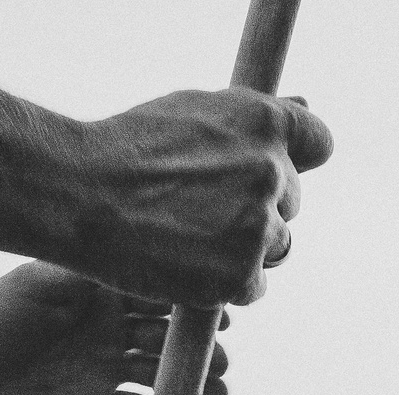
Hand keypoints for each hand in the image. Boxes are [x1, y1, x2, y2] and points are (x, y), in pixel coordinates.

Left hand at [0, 263, 231, 394]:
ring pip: (162, 375)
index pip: (160, 294)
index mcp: (103, 294)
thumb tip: (142, 255)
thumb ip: (91, 270)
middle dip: (200, 348)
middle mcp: (111, 329)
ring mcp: (106, 367)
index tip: (218, 312)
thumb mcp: (43, 281)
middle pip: (170, 337)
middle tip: (220, 359)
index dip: (191, 303)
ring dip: (192, 384)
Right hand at [58, 89, 332, 307]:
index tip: (271, 170)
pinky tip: (188, 264)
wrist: (80, 195)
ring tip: (190, 236)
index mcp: (264, 122)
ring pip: (278, 247)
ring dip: (246, 248)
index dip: (296, 159)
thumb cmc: (128, 149)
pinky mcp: (239, 276)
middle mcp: (270, 172)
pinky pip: (254, 287)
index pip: (318, 143)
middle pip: (293, 202)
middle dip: (257, 207)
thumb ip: (250, 118)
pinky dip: (227, 284)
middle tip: (200, 208)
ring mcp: (257, 227)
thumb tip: (305, 102)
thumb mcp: (193, 111)